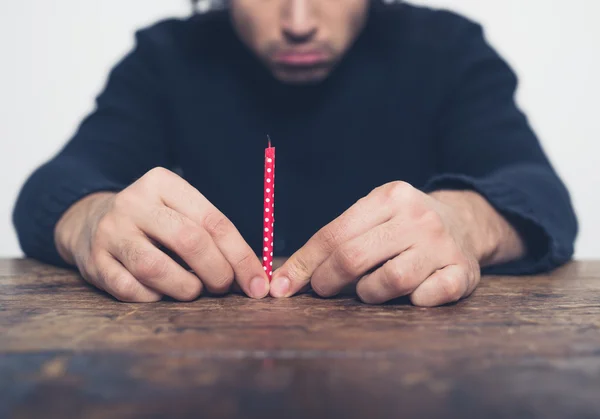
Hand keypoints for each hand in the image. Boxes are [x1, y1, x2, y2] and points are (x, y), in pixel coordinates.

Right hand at [55, 167, 268, 301]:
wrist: (90, 222)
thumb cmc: (154, 223)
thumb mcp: (182, 213)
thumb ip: (215, 237)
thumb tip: (254, 275)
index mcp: (163, 183)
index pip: (213, 221)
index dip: (241, 256)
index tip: (258, 283)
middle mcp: (134, 203)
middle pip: (189, 241)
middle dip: (218, 272)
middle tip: (224, 287)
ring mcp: (110, 232)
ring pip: (156, 268)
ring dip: (186, 288)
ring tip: (194, 290)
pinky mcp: (94, 261)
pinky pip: (131, 289)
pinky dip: (154, 298)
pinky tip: (162, 292)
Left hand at [270, 181, 524, 305]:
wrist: (464, 222)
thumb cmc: (403, 224)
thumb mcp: (372, 216)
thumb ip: (334, 240)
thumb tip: (284, 278)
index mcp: (389, 197)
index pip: (334, 235)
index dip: (303, 264)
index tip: (281, 287)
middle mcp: (418, 217)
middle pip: (355, 257)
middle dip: (328, 280)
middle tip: (323, 290)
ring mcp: (443, 244)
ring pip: (391, 280)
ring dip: (369, 293)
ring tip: (368, 289)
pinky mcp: (463, 271)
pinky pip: (429, 296)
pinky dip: (413, 301)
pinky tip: (410, 294)